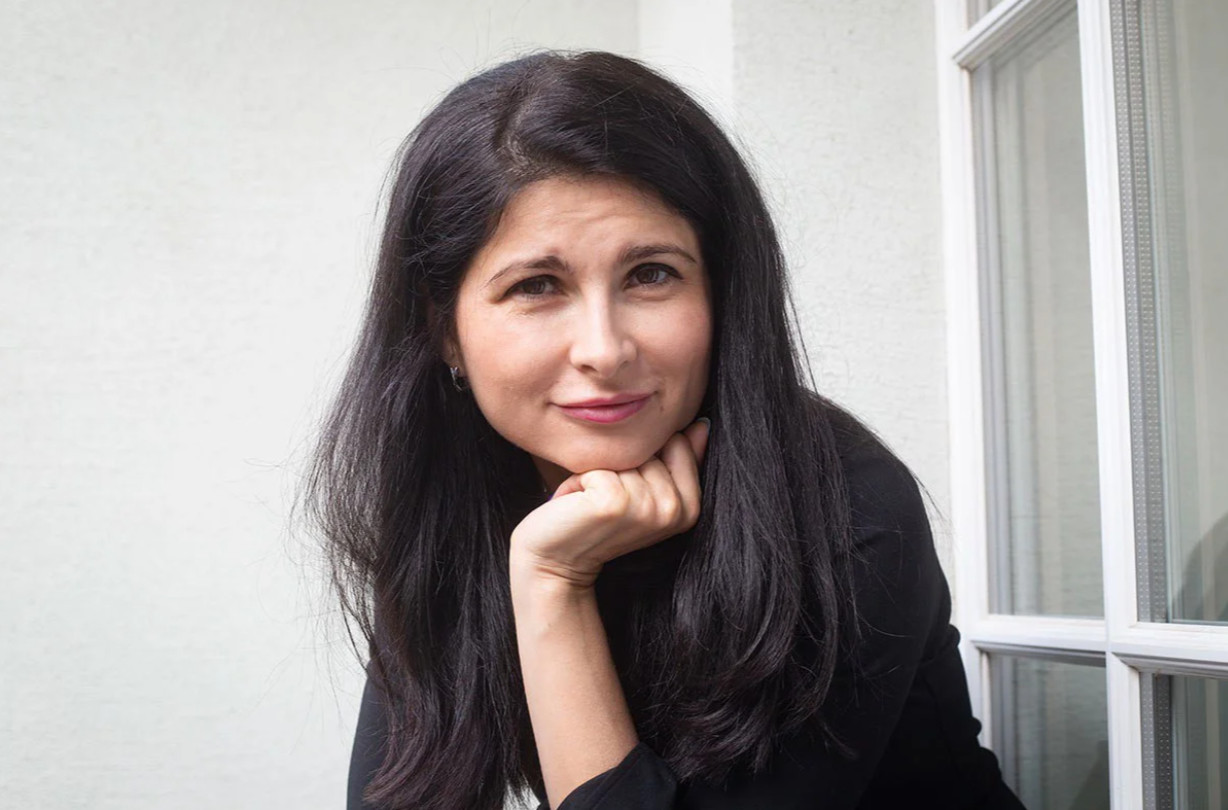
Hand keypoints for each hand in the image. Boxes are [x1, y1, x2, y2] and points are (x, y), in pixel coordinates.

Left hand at [509, 419, 710, 589]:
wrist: (557, 563)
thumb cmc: (596, 523)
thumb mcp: (643, 491)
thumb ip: (676, 460)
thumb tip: (702, 425)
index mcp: (690, 507)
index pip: (676, 442)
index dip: (644, 457)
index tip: (629, 491)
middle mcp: (675, 509)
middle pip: (648, 446)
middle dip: (619, 464)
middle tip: (606, 499)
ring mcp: (647, 507)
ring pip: (622, 453)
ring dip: (597, 471)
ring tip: (591, 502)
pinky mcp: (615, 501)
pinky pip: (597, 464)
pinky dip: (578, 479)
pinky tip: (577, 505)